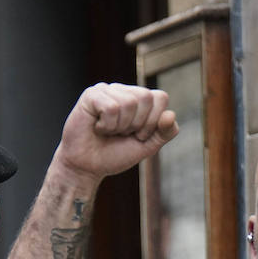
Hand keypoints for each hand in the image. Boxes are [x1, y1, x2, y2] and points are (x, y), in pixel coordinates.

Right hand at [51, 83, 177, 184]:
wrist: (86, 168)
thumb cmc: (114, 155)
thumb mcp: (146, 146)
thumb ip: (164, 132)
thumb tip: (170, 115)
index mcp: (140, 100)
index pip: (160, 97)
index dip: (153, 122)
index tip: (138, 136)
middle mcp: (124, 91)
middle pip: (145, 97)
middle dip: (136, 124)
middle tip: (121, 134)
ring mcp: (107, 90)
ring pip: (128, 102)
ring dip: (119, 126)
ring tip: (108, 131)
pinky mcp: (91, 95)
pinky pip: (110, 107)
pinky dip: (106, 125)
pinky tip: (97, 128)